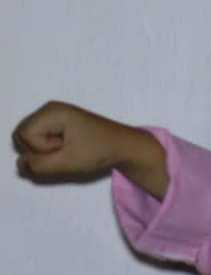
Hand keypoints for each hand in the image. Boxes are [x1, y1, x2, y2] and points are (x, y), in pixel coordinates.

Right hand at [13, 101, 168, 198]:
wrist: (125, 146)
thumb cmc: (100, 151)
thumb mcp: (67, 162)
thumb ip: (38, 165)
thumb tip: (21, 163)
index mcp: (52, 111)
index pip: (24, 135)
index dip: (41, 149)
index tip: (66, 148)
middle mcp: (49, 109)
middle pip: (22, 135)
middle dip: (39, 150)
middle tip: (67, 150)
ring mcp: (52, 116)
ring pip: (28, 140)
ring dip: (44, 151)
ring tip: (69, 149)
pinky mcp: (57, 125)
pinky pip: (39, 140)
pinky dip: (49, 149)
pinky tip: (67, 149)